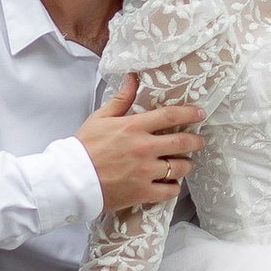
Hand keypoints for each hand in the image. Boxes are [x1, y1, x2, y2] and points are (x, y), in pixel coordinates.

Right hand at [79, 74, 200, 214]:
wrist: (70, 179)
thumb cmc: (84, 147)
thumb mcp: (101, 118)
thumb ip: (121, 99)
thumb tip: (133, 77)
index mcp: (134, 127)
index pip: (170, 116)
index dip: (190, 113)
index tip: (200, 113)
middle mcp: (144, 148)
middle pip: (182, 142)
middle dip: (195, 141)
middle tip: (199, 142)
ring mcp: (145, 172)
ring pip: (179, 168)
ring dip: (185, 165)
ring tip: (184, 164)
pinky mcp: (142, 192)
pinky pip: (169, 191)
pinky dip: (173, 187)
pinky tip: (170, 184)